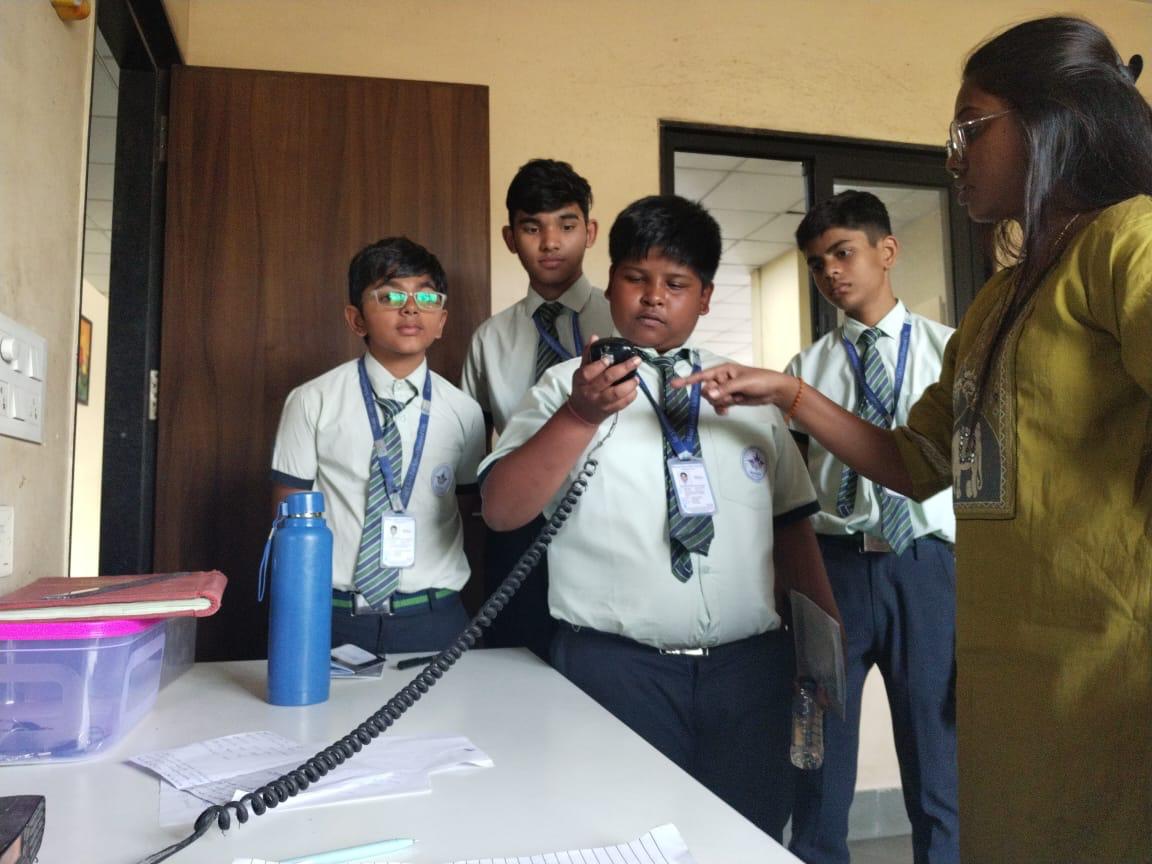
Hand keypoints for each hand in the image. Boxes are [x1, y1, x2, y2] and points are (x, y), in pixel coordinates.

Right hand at [566, 334, 640, 424]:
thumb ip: (588, 355)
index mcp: (581, 380)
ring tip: (637, 378)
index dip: (599, 365)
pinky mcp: (609, 410)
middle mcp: (590, 391)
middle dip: (623, 368)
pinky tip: (635, 389)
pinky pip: (622, 404)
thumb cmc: (582, 389)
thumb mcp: (580, 372)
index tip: (610, 358)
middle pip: (607, 379)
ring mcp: (600, 402)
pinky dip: (630, 396)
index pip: (588, 372)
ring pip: (616, 393)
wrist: (581, 413)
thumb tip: (595, 338)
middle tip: (636, 361)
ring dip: (629, 384)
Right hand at [674, 363, 794, 415]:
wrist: (773, 391)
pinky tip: (728, 410)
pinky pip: (718, 405)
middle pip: (706, 390)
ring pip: (712, 400)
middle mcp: (721, 379)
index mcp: (722, 370)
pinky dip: (721, 408)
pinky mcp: (729, 398)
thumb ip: (724, 389)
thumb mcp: (742, 383)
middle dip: (715, 395)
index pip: (701, 376)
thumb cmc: (760, 380)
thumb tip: (709, 395)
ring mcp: (724, 389)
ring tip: (735, 399)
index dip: (687, 380)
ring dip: (720, 402)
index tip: (673, 384)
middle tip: (729, 394)